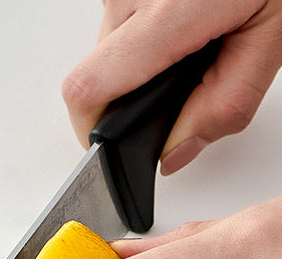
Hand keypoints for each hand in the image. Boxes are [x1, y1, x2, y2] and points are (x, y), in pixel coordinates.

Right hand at [62, 0, 281, 173]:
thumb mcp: (272, 40)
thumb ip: (224, 107)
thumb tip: (174, 152)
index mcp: (169, 11)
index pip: (87, 90)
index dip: (90, 130)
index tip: (109, 144)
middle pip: (93, 76)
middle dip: (126, 97)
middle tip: (178, 82)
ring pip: (102, 51)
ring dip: (135, 65)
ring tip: (187, 42)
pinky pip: (116, 24)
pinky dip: (141, 38)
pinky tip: (179, 23)